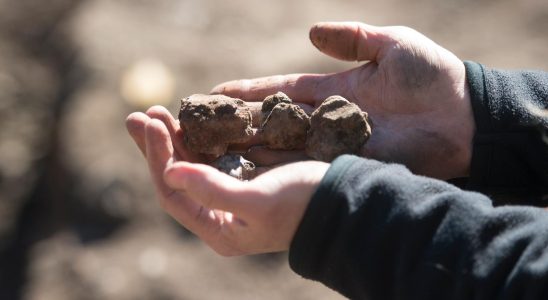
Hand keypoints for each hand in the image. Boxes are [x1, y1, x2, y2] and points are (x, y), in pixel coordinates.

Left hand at [126, 109, 328, 254]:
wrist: (342, 202)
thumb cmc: (303, 205)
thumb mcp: (259, 201)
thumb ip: (213, 190)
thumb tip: (170, 173)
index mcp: (219, 229)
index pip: (173, 193)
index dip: (158, 158)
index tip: (152, 124)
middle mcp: (220, 214)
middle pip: (176, 178)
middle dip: (158, 146)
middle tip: (141, 114)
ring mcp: (231, 195)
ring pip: (192, 165)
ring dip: (175, 139)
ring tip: (157, 111)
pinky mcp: (245, 177)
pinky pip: (212, 157)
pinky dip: (199, 138)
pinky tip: (189, 120)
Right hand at [211, 22, 474, 179]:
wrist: (464, 118)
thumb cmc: (432, 76)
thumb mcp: (391, 44)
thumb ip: (352, 38)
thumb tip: (311, 33)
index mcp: (334, 89)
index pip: (281, 90)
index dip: (250, 92)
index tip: (217, 93)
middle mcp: (327, 119)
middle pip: (274, 122)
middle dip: (239, 124)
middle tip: (202, 128)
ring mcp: (335, 144)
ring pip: (283, 147)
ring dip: (250, 149)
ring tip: (212, 151)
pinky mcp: (348, 164)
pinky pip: (306, 166)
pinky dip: (278, 168)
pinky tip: (249, 170)